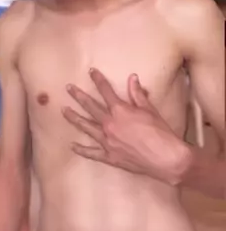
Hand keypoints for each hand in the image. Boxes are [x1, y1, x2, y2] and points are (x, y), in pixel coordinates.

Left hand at [62, 69, 192, 185]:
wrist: (166, 159)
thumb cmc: (161, 133)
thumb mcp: (150, 110)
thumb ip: (138, 94)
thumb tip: (132, 78)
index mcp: (120, 111)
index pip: (106, 91)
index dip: (98, 80)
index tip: (91, 71)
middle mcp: (110, 124)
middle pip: (90, 107)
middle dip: (79, 96)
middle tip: (68, 88)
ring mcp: (108, 141)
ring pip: (86, 127)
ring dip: (74, 118)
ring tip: (64, 111)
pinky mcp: (110, 156)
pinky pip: (92, 152)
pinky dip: (81, 149)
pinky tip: (72, 145)